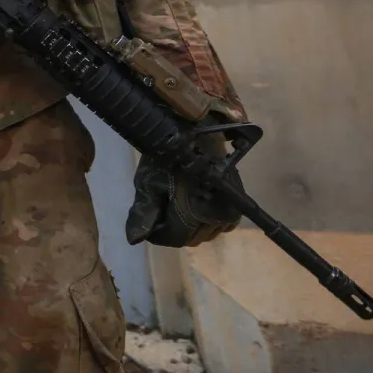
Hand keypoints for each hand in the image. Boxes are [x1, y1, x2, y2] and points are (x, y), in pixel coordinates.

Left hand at [125, 144, 242, 247]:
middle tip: (167, 209)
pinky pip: (225, 224)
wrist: (195, 132)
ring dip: (195, 226)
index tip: (154, 221)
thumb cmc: (167, 156)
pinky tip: (200, 206)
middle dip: (178, 229)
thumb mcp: (147, 182)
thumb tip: (135, 240)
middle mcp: (215, 216)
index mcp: (192, 212)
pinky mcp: (236, 202)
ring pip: (209, 232)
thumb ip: (144, 212)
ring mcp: (229, 209)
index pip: (176, 238)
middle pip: (194, 238)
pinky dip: (212, 220)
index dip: (161, 233)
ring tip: (183, 205)